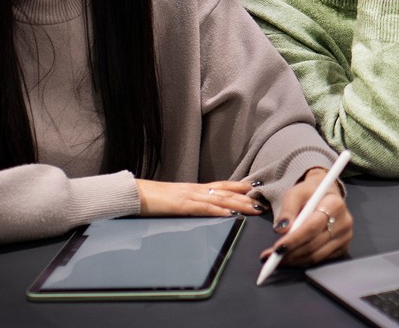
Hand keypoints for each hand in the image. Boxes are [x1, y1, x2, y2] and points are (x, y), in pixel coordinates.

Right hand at [135, 179, 263, 216]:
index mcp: (195, 188)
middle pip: (226, 192)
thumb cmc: (155, 199)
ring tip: (254, 209)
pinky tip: (229, 213)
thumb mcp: (177, 199)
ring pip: (219, 199)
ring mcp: (190, 196)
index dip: (240, 187)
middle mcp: (196, 189)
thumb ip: (192, 202)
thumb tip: (206, 207)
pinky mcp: (182, 205)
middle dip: (246, 198)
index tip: (256, 189)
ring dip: (239, 204)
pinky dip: (218, 210)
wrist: (136, 194)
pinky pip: (203, 208)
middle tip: (263, 202)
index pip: (223, 185)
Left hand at [259, 168, 352, 266]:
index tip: (278, 248)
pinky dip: (302, 261)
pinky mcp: (342, 248)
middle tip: (272, 257)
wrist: (325, 195)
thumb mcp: (295, 193)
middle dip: (290, 253)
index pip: (312, 227)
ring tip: (277, 259)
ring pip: (316, 256)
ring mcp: (345, 237)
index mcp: (335, 204)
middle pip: (314, 244)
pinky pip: (319, 260)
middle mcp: (344, 222)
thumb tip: (281, 230)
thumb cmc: (309, 193)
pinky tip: (291, 258)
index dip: (294, 239)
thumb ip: (287, 209)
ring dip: (294, 260)